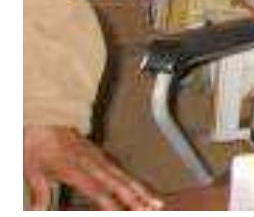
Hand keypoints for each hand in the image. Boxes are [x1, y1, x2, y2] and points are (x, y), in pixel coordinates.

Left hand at [23, 125, 161, 209]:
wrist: (42, 116)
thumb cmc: (35, 141)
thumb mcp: (30, 170)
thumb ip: (39, 194)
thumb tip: (38, 211)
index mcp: (73, 167)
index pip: (98, 190)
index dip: (112, 204)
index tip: (124, 213)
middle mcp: (89, 160)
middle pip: (119, 182)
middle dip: (138, 197)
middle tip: (153, 208)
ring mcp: (96, 154)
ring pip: (124, 174)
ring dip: (141, 189)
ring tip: (155, 201)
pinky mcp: (98, 151)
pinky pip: (120, 168)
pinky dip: (133, 179)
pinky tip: (140, 188)